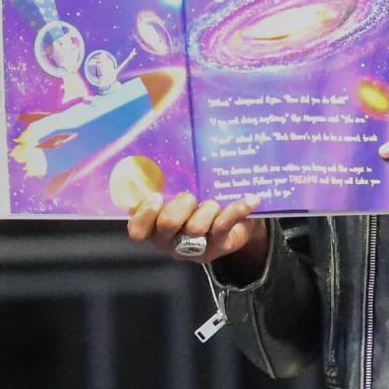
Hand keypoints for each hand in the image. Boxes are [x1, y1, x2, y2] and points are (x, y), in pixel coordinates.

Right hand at [127, 191, 267, 274]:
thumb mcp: (180, 194)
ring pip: (195, 228)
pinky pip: (224, 226)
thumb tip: (168, 140)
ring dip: (207, 209)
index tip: (156, 196)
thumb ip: (169, 180)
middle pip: (167, 225)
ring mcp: (194, 248)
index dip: (144, 215)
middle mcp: (170, 241)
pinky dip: (237, 209)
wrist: (234, 224)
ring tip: (214, 202)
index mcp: (155, 228)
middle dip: (180, 205)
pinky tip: (250, 199)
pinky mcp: (218, 246)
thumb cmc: (198, 203)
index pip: (138, 230)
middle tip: (190, 196)